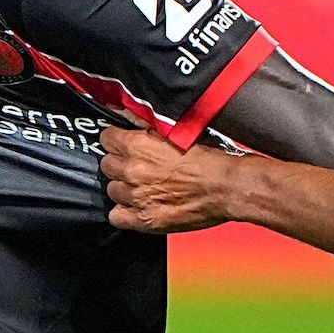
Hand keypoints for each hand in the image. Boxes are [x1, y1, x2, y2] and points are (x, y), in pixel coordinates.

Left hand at [100, 125, 243, 232]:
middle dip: (120, 164)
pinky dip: (124, 213)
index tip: (124, 144)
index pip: (106, 138)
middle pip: (107, 165)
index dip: (116, 141)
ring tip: (141, 187)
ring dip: (123, 188)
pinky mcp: (145, 219)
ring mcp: (137, 197)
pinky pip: (116, 217)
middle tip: (137, 166)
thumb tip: (125, 113)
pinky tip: (136, 206)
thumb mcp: (177, 130)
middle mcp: (133, 171)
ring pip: (112, 190)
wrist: (227, 187)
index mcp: (138, 145)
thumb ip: (145, 122)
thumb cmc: (210, 159)